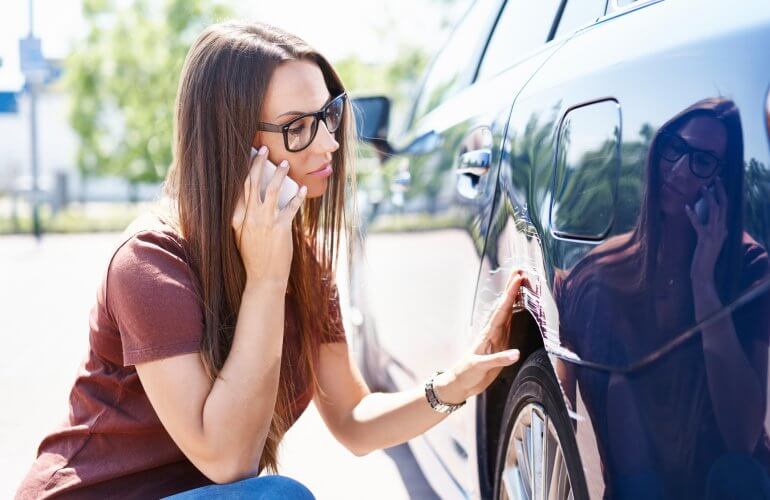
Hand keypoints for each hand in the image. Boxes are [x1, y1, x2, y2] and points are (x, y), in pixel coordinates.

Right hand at [231, 145, 306, 285]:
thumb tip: (247, 199)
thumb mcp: (240, 236)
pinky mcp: (281, 228)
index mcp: (237, 218)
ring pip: (272, 190)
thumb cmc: (253, 257)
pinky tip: (302, 188)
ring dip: (279, 174)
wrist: (263, 278)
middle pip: (253, 183)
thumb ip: (241, 218)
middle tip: (264, 149)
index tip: (248, 155)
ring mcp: (265, 222)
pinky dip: (297, 196)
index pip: (239, 188)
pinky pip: (291, 206)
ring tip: (285, 163)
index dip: (244, 170)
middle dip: (259, 164)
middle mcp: (250, 217)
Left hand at [435, 270, 528, 403]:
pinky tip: (519, 307)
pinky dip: (515, 313)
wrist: (460, 383)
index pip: (502, 310)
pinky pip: (509, 325)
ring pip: (507, 312)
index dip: (510, 294)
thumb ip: (498, 360)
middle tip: (520, 271)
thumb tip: (516, 353)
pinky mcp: (499, 344)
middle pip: (505, 306)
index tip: (518, 279)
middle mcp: (493, 332)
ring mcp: (496, 337)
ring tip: (520, 283)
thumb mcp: (480, 367)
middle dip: (512, 289)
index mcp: (488, 335)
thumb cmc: (467, 374)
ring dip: (514, 298)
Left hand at [685, 178, 727, 284]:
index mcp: (724, 229)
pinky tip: (686, 207)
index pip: (726, 208)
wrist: (704, 273)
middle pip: (723, 205)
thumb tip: (724, 227)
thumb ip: (720, 234)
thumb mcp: (716, 243)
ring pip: (714, 211)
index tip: (718, 183)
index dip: (723, 195)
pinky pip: (698, 224)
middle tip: (716, 178)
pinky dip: (692, 215)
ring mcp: (714, 234)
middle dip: (720, 191)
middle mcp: (722, 229)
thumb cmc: (707, 258)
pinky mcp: (704, 239)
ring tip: (702, 187)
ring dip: (708, 198)